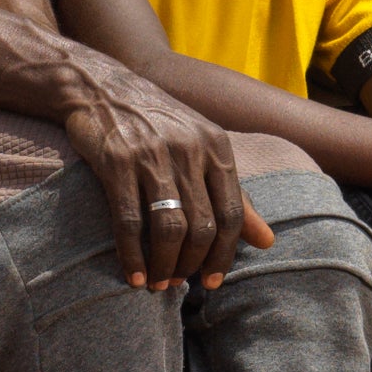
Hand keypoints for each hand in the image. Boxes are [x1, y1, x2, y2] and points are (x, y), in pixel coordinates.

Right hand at [55, 50, 263, 290]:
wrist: (103, 88)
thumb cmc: (159, 125)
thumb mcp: (204, 150)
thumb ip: (236, 196)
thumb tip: (268, 242)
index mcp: (217, 148)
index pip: (231, 214)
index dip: (224, 255)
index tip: (212, 282)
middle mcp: (189, 150)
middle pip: (201, 226)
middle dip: (191, 264)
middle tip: (178, 283)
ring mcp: (152, 156)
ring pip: (169, 228)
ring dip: (164, 264)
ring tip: (157, 283)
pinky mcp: (116, 161)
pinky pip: (129, 221)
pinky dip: (132, 255)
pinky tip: (133, 274)